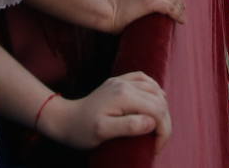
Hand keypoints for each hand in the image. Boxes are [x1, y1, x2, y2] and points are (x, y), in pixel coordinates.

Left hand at [38, 72, 170, 152]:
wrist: (64, 119)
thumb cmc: (82, 130)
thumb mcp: (103, 132)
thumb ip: (129, 126)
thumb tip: (151, 122)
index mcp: (125, 96)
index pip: (158, 111)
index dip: (163, 131)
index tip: (155, 148)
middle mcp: (126, 84)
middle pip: (160, 101)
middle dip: (164, 123)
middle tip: (156, 142)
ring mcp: (122, 81)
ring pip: (155, 90)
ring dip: (161, 108)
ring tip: (156, 127)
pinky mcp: (119, 82)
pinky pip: (144, 79)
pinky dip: (154, 90)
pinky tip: (154, 100)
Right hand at [105, 0, 184, 30]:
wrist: (107, 11)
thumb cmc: (116, 4)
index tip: (178, 4)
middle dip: (180, 2)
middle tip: (183, 12)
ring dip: (180, 9)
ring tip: (182, 18)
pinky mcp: (150, 1)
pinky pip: (170, 7)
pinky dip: (178, 14)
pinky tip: (180, 20)